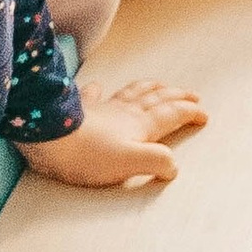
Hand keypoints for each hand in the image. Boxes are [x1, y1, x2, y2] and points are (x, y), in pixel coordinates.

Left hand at [19, 78, 207, 191]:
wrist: (48, 139)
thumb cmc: (87, 156)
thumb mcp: (130, 164)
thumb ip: (157, 162)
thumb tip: (173, 166)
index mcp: (140, 126)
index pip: (171, 115)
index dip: (189, 113)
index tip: (203, 114)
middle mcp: (124, 113)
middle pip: (156, 98)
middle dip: (176, 96)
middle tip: (192, 95)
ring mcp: (102, 109)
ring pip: (132, 92)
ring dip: (151, 88)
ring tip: (161, 85)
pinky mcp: (80, 110)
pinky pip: (93, 95)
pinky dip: (101, 90)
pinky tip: (100, 86)